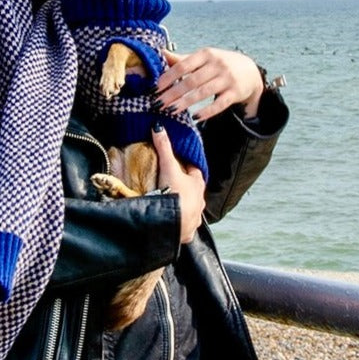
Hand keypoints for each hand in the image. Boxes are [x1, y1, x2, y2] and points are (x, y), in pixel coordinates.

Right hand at [152, 124, 204, 243]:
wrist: (173, 222)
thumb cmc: (174, 194)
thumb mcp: (167, 167)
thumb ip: (163, 147)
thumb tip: (159, 126)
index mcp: (197, 185)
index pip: (194, 171)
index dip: (187, 166)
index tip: (179, 164)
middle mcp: (199, 202)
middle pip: (193, 192)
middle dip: (184, 189)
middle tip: (171, 185)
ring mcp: (194, 218)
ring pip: (190, 210)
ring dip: (182, 207)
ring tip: (169, 205)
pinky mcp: (187, 233)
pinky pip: (184, 228)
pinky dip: (178, 225)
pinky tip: (171, 224)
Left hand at [156, 47, 263, 121]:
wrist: (250, 70)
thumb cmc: (219, 64)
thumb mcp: (203, 58)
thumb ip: (182, 59)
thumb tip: (160, 53)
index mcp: (206, 54)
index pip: (184, 65)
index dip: (169, 76)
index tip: (156, 87)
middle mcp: (217, 65)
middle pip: (192, 80)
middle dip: (173, 92)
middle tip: (158, 103)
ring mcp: (227, 79)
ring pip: (203, 92)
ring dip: (185, 102)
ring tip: (171, 110)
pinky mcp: (235, 93)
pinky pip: (219, 104)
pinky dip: (206, 111)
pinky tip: (194, 117)